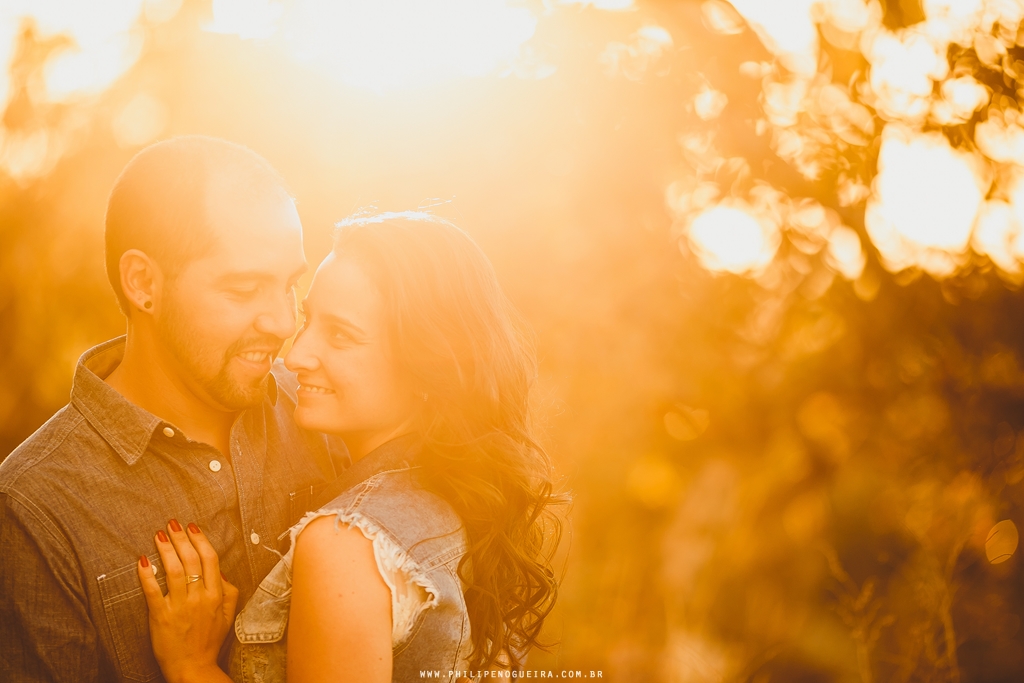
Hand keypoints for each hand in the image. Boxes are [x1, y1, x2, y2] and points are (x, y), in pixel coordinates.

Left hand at [137, 521, 238, 682]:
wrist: (194, 667)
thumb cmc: (210, 640)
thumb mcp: (229, 614)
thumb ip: (229, 589)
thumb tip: (217, 569)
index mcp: (216, 594)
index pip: (209, 559)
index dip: (200, 540)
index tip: (191, 527)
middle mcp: (199, 597)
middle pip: (191, 560)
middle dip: (181, 538)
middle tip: (172, 524)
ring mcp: (180, 606)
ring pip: (174, 571)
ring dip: (165, 550)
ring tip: (158, 535)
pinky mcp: (161, 616)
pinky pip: (153, 591)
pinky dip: (147, 575)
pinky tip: (142, 560)